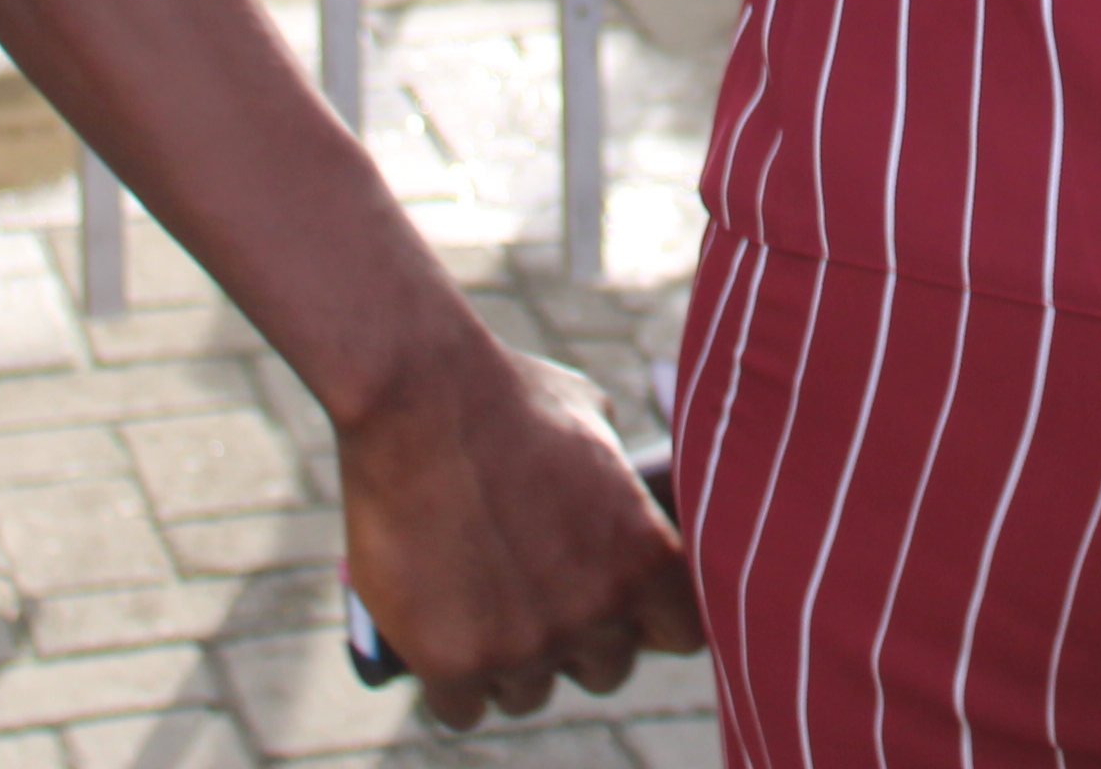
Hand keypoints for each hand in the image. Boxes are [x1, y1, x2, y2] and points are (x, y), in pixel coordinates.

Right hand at [327, 331, 702, 728]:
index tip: (624, 609)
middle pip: (605, 670)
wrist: (418, 395)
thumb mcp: (592, 421)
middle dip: (578, 643)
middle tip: (540, 607)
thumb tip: (619, 494)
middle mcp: (596, 610)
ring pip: (529, 693)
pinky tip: (441, 656)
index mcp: (645, 554)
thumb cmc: (504, 393)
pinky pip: (464, 708)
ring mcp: (525, 643)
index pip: (682, 632)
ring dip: (510, 666)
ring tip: (482, 622)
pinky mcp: (453, 661)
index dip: (650, 622)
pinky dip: (452, 687)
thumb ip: (614, 479)